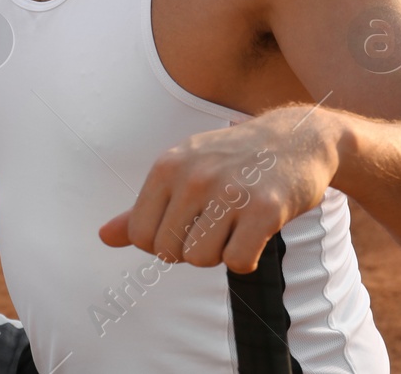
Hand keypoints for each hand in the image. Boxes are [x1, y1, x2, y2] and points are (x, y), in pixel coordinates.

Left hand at [98, 105, 341, 272]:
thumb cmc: (231, 159)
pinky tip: (255, 231)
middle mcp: (194, 177)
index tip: (184, 226)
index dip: (162, 242)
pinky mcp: (264, 210)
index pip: (140, 234)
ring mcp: (229, 192)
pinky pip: (238, 263)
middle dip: (191, 249)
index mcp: (166, 166)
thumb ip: (143, 208)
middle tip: (215, 223)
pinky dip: (246, 258)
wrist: (297, 138)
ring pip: (202, 259)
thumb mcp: (182, 171)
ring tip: (235, 223)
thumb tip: (103, 237)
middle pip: (170, 251)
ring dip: (219, 253)